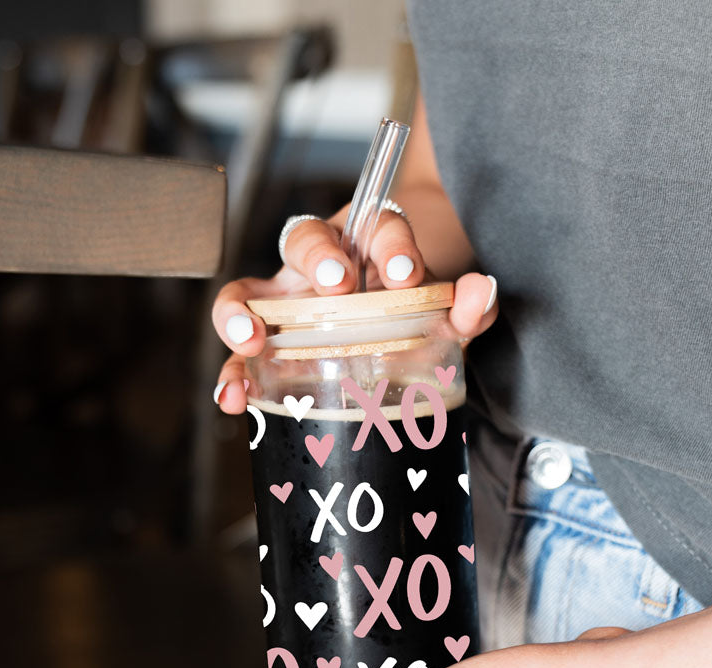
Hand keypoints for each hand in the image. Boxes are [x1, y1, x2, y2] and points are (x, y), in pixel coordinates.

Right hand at [210, 208, 498, 413]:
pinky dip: (232, 376)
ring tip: (251, 340)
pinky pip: (241, 357)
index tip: (405, 273)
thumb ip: (465, 306)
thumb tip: (480, 293)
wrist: (386, 328)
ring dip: (241, 313)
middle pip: (303, 239)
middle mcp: (318, 267)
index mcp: (364, 245)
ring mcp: (286, 304)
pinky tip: (231, 399)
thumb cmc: (407, 312)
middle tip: (338, 285)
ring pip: (249, 292)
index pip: (373, 225)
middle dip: (317, 258)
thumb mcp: (440, 311)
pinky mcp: (268, 347)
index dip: (389, 243)